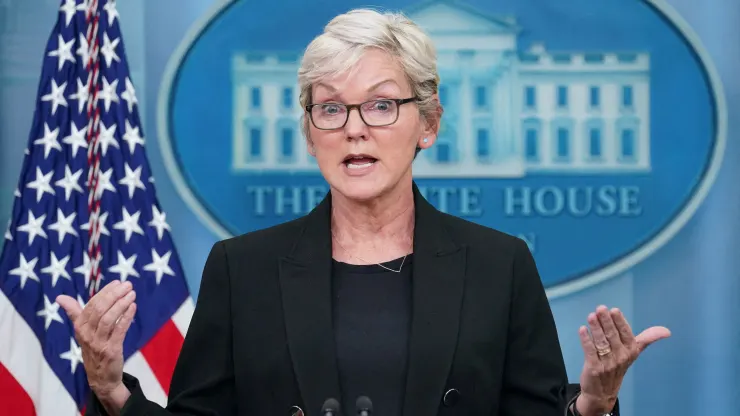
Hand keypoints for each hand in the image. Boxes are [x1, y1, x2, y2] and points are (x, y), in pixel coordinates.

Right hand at [56, 280, 137, 412]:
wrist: (100, 377)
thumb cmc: (93, 348)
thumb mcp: (82, 331)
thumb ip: (74, 312)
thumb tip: (59, 297)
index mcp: (79, 327)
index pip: (91, 304)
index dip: (105, 292)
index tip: (117, 282)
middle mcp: (86, 334)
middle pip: (100, 310)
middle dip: (114, 295)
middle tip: (128, 285)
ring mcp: (98, 343)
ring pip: (108, 319)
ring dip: (121, 304)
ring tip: (132, 294)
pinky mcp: (110, 350)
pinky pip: (119, 331)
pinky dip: (126, 317)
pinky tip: (133, 307)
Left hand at [575, 305, 670, 415]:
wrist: (603, 392)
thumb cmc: (618, 366)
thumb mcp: (634, 352)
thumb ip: (647, 339)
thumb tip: (667, 331)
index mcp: (631, 350)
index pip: (626, 334)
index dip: (620, 322)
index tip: (614, 310)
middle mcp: (621, 356)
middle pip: (612, 336)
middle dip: (606, 321)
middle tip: (600, 308)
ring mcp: (607, 363)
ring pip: (601, 342)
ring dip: (596, 328)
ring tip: (591, 316)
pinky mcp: (594, 368)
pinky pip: (590, 351)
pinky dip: (586, 340)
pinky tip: (582, 329)